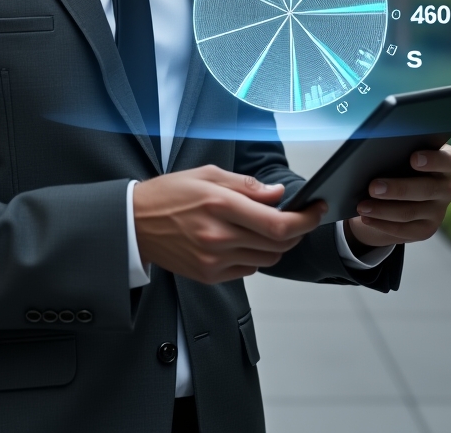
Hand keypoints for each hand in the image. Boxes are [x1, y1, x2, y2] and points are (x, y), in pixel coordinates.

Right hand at [133, 165, 326, 283]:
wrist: (134, 223)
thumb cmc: (169, 194)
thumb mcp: (207, 175)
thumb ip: (246, 186)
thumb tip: (278, 194)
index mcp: (219, 205)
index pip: (277, 223)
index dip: (305, 220)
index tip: (317, 210)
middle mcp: (218, 237)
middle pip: (278, 244)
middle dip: (296, 230)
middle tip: (298, 215)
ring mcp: (213, 261)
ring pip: (267, 259)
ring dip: (276, 244)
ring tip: (267, 226)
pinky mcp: (209, 276)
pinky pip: (249, 269)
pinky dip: (255, 255)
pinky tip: (243, 239)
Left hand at [345, 146, 450, 248]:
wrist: (396, 194)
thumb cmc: (397, 164)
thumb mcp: (400, 156)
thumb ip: (396, 153)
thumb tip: (372, 154)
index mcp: (445, 162)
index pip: (449, 160)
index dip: (433, 160)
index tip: (413, 159)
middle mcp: (447, 187)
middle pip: (428, 189)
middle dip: (398, 189)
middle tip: (372, 187)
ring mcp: (439, 210)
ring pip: (412, 211)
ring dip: (383, 210)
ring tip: (362, 206)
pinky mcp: (427, 229)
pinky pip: (405, 230)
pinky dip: (382, 224)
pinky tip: (367, 218)